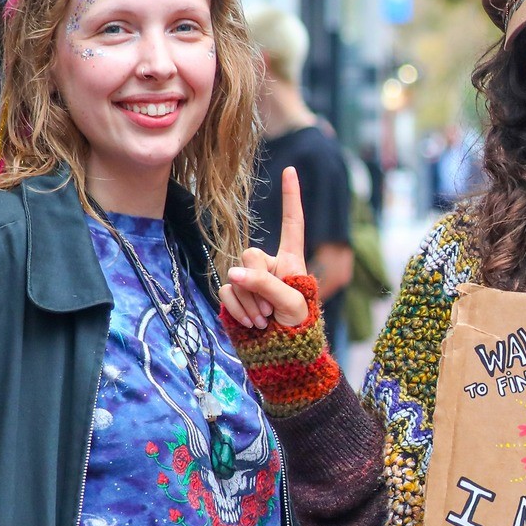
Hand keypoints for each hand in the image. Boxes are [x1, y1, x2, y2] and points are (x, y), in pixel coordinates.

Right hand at [221, 167, 313, 329]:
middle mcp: (269, 266)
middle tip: (271, 310)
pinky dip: (237, 309)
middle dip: (257, 284)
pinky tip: (251, 324)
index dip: (291, 197)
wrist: (285, 355)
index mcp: (292, 261)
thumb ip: (265, 285)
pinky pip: (226, 292)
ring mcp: (249, 280)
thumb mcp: (290, 304)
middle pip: (251, 255)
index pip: (292, 223)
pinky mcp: (234, 295)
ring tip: (265, 321)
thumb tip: (232, 274)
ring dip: (248, 302)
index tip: (290, 169)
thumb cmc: (299, 328)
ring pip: (235, 277)